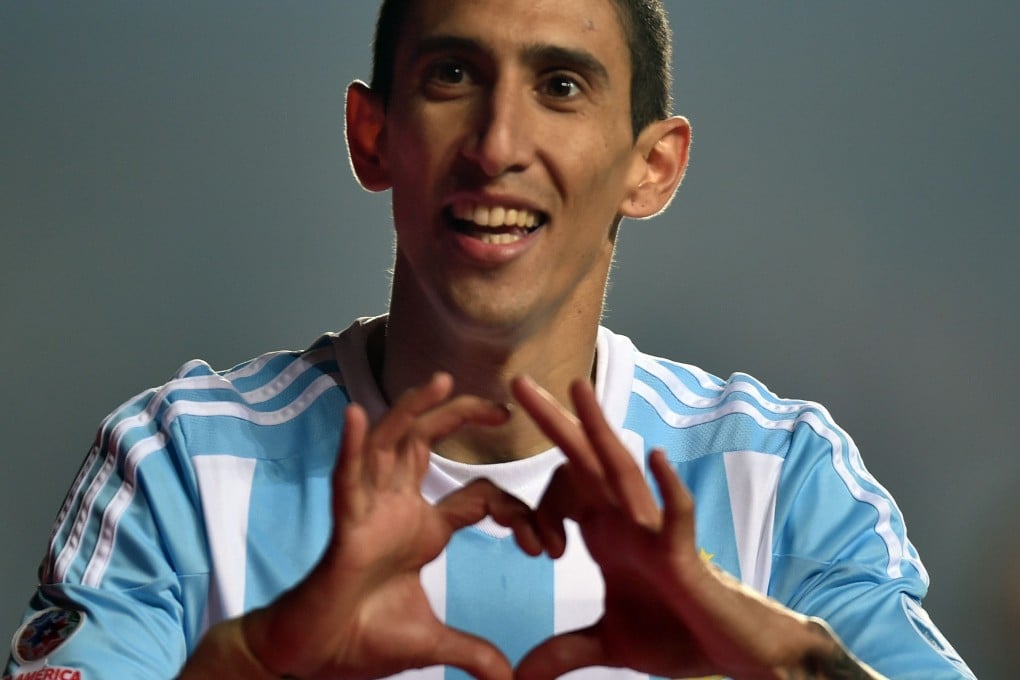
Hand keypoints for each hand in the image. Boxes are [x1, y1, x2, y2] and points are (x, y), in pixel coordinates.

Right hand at [237, 373, 542, 679]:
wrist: (315, 661)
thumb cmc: (361, 639)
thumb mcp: (432, 641)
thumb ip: (472, 652)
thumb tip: (508, 679)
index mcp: (422, 528)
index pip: (478, 497)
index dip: (515, 512)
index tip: (544, 545)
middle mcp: (396, 508)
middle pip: (427, 444)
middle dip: (460, 416)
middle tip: (501, 404)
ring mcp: (368, 513)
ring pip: (388, 446)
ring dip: (412, 411)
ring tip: (440, 381)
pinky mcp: (342, 530)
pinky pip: (346, 481)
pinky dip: (350, 448)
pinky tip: (356, 415)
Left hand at [511, 376, 880, 679]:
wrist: (729, 653)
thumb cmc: (675, 632)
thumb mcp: (608, 643)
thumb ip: (564, 651)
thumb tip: (521, 676)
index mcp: (607, 533)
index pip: (561, 492)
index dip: (535, 511)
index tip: (539, 553)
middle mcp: (627, 521)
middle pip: (584, 460)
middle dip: (553, 422)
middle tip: (517, 381)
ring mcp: (654, 532)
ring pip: (622, 471)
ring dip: (600, 430)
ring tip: (578, 388)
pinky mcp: (683, 555)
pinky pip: (676, 514)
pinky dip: (666, 487)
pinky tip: (655, 457)